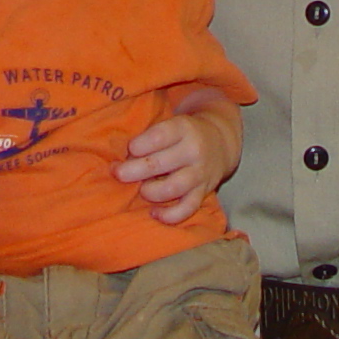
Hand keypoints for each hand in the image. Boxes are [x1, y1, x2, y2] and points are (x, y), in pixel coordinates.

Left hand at [115, 94, 239, 224]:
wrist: (220, 140)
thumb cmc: (183, 133)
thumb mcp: (172, 122)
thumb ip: (150, 137)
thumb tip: (121, 159)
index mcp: (183, 128)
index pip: (157, 137)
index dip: (137, 146)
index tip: (129, 149)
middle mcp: (193, 150)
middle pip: (158, 164)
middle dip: (132, 171)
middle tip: (118, 173)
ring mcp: (200, 173)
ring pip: (172, 188)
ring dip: (150, 191)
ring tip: (141, 189)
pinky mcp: (204, 192)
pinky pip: (187, 208)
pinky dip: (169, 215)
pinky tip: (154, 213)